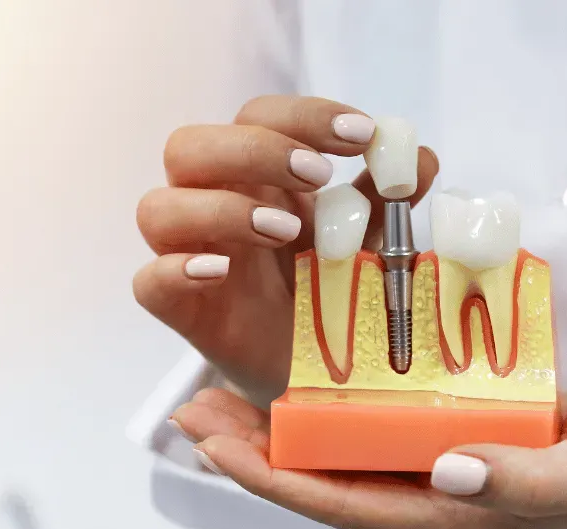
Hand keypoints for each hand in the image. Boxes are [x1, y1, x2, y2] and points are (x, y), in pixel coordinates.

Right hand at [132, 95, 438, 401]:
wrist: (313, 374)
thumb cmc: (329, 294)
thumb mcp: (366, 242)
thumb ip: (385, 201)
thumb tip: (418, 156)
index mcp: (256, 179)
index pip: (254, 118)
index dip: (302, 116)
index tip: (360, 135)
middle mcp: (212, 207)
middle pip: (188, 146)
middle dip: (255, 151)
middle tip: (317, 176)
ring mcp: (189, 258)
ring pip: (157, 207)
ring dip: (221, 208)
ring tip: (285, 233)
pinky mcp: (181, 311)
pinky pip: (148, 281)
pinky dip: (178, 269)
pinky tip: (222, 271)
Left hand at [170, 382, 566, 528]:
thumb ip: (522, 478)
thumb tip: (447, 466)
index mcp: (452, 515)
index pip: (342, 503)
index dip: (273, 478)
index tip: (216, 443)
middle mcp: (430, 492)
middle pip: (321, 478)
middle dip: (253, 450)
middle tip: (193, 412)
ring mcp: (433, 463)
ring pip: (336, 450)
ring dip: (276, 424)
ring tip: (220, 393)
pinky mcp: (444, 430)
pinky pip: (370, 422)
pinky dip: (326, 400)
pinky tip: (298, 373)